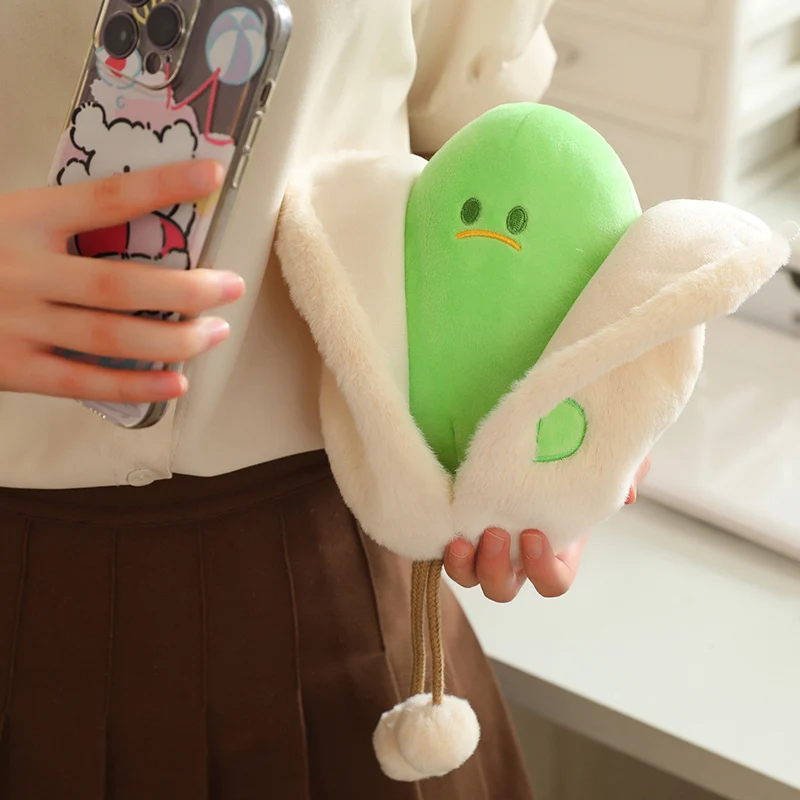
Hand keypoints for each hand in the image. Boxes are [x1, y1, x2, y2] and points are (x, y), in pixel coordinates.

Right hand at [0, 160, 244, 401]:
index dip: (162, 185)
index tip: (211, 176)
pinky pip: (83, 382)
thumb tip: (137, 222)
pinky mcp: (11, 368)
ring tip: (215, 334)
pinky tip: (175, 384)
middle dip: (187, 288)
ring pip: (110, 336)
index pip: (104, 197)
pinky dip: (134, 386)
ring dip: (174, 340)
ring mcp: (15, 323)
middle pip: (120, 283)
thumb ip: (58, 223)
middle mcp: (21, 270)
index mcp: (20, 218)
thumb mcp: (6, 220)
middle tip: (232, 287)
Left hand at [445, 456, 651, 601]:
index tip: (533, 535)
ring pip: (471, 579)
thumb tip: (626, 492)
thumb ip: (623, 474)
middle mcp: (516, 556)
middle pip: (503, 589)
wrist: (527, 440)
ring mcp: (484, 547)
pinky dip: (441, 551)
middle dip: (497, 570)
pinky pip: (446, 555)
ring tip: (461, 539)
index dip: (542, 569)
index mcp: (553, 550)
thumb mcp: (598, 461)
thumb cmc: (567, 457)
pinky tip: (443, 530)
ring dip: (465, 567)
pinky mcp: (458, 529)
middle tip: (494, 534)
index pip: (552, 582)